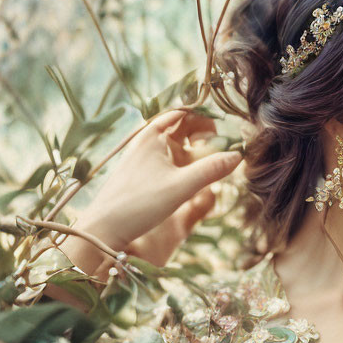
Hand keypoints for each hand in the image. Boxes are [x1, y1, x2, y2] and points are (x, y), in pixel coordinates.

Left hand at [62, 109, 242, 273]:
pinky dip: (186, 166)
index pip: (184, 112)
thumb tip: (238, 155)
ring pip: (176, 146)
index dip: (205, 117)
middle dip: (203, 134)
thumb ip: (211, 170)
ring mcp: (144, 159)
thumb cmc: (139, 204)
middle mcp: (147, 142)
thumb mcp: (181, 186)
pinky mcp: (143, 175)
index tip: (224, 128)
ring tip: (213, 164)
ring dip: (196, 152)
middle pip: (181, 128)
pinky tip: (195, 182)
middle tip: (222, 147)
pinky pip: (170, 162)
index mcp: (153, 135)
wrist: (104, 229)